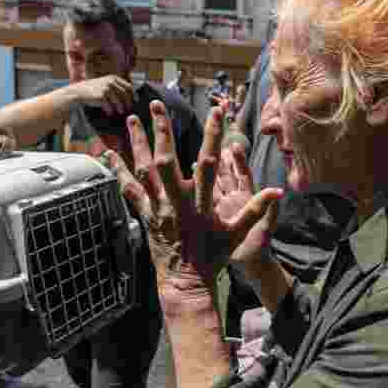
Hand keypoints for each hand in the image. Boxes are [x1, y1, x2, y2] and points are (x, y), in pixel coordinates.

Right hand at [68, 74, 135, 115]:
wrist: (79, 91)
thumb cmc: (93, 89)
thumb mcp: (105, 83)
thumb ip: (116, 87)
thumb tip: (129, 97)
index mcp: (113, 78)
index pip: (128, 87)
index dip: (132, 95)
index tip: (133, 102)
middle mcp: (111, 81)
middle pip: (126, 94)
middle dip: (129, 103)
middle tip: (129, 110)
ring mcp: (106, 88)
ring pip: (119, 100)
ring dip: (121, 108)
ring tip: (121, 113)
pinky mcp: (101, 95)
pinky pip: (110, 105)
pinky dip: (111, 110)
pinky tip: (111, 114)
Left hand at [103, 101, 282, 284]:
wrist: (185, 282)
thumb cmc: (214, 256)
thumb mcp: (238, 233)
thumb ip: (256, 209)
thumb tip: (279, 191)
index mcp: (201, 204)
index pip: (207, 163)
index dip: (213, 135)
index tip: (216, 112)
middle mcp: (176, 203)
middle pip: (165, 161)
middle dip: (161, 131)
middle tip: (156, 105)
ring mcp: (158, 209)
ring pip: (143, 171)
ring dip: (136, 143)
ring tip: (130, 119)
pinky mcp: (145, 215)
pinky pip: (129, 190)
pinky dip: (118, 171)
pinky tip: (108, 154)